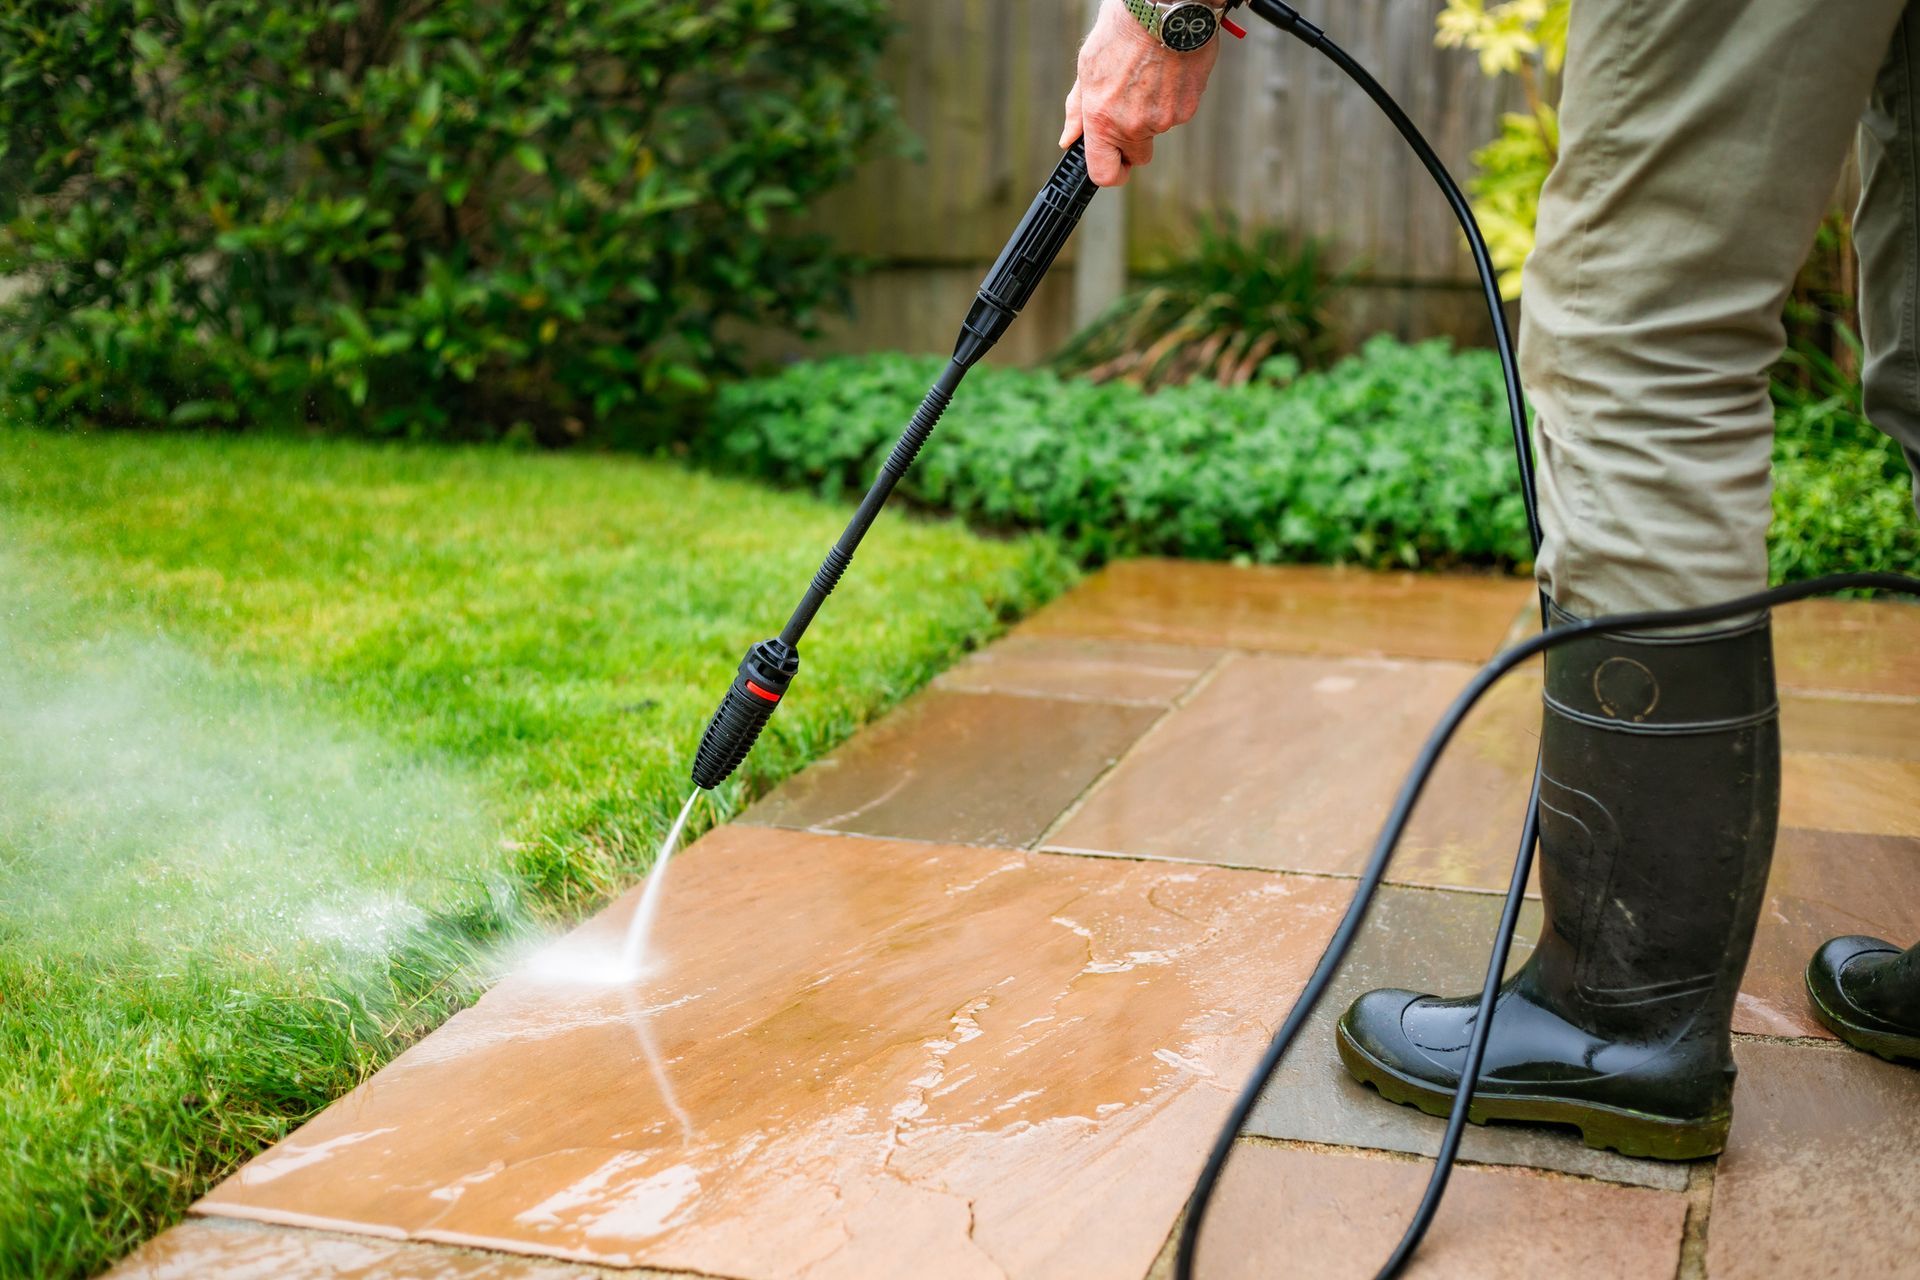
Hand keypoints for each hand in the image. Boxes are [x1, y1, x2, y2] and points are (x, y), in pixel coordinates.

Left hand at [1060, 0, 1221, 186]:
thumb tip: (1069, 139)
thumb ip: (1079, 109)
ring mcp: (1164, 119)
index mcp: (1103, 119)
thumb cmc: (1122, 30)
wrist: (1163, 7)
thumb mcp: (1088, 67)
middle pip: (1138, 156)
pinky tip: (1166, 71)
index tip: (1113, 165)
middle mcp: (1134, 126)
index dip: (1110, 173)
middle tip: (1131, 108)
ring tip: (1148, 75)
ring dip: (1153, 112)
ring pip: (1158, 130)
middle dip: (1133, 141)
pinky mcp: (1188, 107)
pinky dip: (1173, 98)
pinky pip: (1178, 113)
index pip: (1105, 174)